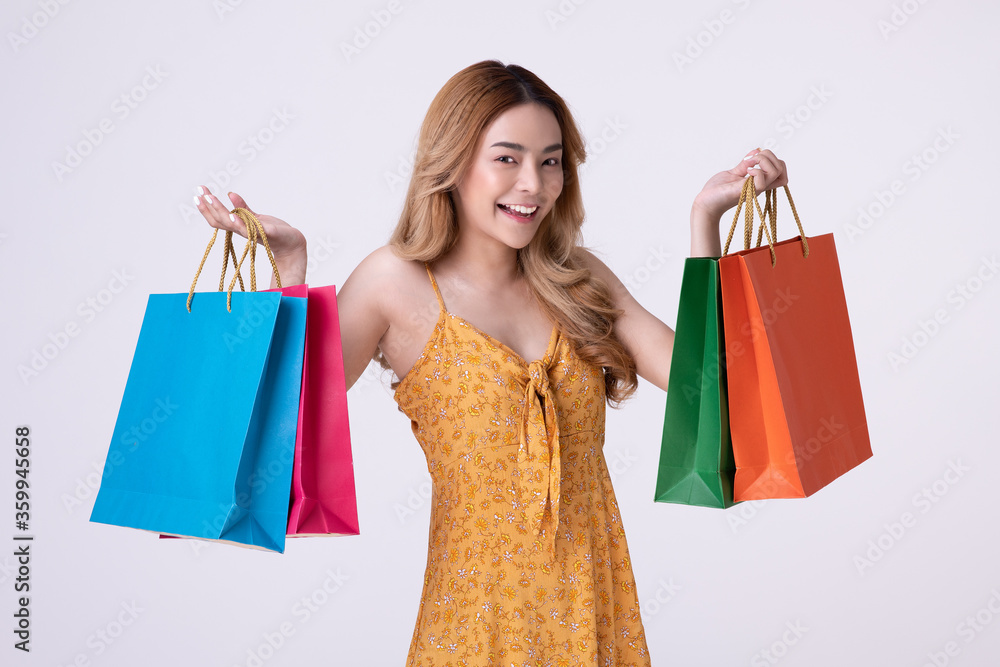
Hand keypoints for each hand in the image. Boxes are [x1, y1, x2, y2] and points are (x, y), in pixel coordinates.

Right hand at [193, 186, 307, 286]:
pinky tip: (232, 214)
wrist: (292, 244)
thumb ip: (243, 208)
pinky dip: (240, 223)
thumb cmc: (274, 232)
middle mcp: (243, 232)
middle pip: (220, 221)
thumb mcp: (256, 218)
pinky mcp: (267, 233)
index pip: (218, 219)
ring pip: (232, 224)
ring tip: (210, 199)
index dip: (206, 208)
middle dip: (208, 207)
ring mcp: (254, 233)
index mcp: (239, 227)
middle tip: (199, 193)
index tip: (198, 194)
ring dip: (220, 211)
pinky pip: (251, 229)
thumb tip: (230, 194)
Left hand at [688, 148, 787, 256]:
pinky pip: (762, 180)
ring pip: (775, 171)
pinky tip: (745, 171)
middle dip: (769, 155)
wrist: (705, 202)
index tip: (756, 157)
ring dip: (763, 160)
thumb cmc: (718, 190)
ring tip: (748, 164)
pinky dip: (755, 170)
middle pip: (781, 167)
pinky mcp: (746, 191)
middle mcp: (760, 185)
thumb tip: (756, 150)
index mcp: (759, 181)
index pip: (780, 169)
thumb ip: (745, 164)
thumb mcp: (734, 172)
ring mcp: (754, 189)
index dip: (773, 158)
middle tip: (752, 158)